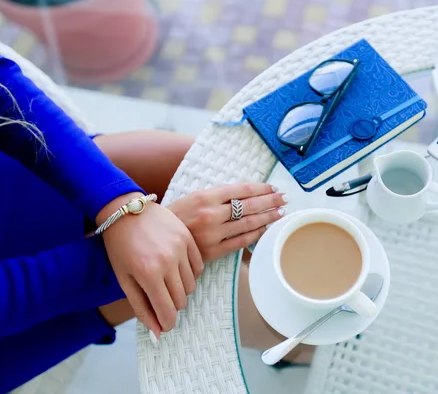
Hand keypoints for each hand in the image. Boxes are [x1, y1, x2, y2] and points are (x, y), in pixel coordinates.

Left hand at [98, 193, 202, 338]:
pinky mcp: (188, 238)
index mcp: (148, 274)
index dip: (167, 324)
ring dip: (181, 289)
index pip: (167, 311)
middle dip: (171, 305)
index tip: (165, 326)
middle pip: (181, 300)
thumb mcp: (124, 279)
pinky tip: (176, 268)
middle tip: (160, 297)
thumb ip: (141, 307)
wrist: (126, 211)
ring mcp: (181, 248)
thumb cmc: (120, 246)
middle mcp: (168, 262)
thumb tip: (157, 333)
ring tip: (166, 280)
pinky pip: (198, 267)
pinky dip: (190, 273)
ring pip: (191, 285)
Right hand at [168, 184, 286, 261]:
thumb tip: (247, 194)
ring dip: (267, 217)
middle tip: (284, 198)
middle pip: (248, 206)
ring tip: (280, 212)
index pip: (241, 190)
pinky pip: (240, 241)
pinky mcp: (213, 250)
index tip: (273, 187)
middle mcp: (211, 214)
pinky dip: (255, 234)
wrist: (153, 237)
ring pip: (248, 223)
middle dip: (269, 201)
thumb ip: (219, 196)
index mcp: (206, 196)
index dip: (260, 189)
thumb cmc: (176, 216)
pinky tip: (265, 229)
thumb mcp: (195, 197)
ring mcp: (213, 233)